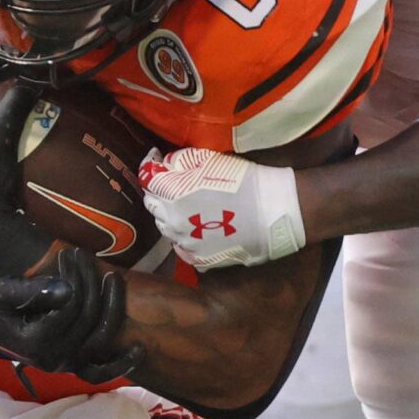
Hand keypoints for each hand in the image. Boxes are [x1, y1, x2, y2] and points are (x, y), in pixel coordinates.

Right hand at [0, 226, 132, 373]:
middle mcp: (49, 358)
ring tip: (114, 278)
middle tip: (82, 255)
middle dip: (90, 285)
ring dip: (112, 309)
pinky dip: (120, 364)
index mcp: (29, 344)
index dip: (72, 283)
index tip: (67, 255)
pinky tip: (139, 350)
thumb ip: (29, 292)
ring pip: (100, 341)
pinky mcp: (73, 361)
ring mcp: (63, 362)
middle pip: (86, 323)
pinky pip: (100, 371)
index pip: (64, 312)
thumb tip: (67, 290)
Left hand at [139, 147, 306, 269]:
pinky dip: (185, 237)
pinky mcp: (199, 259)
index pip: (147, 179)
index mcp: (171, 194)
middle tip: (173, 183)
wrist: (272, 211)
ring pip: (166, 228)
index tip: (157, 160)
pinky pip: (182, 248)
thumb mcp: (206, 158)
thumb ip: (176, 161)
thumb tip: (161, 164)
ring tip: (188, 206)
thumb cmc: (242, 180)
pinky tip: (198, 228)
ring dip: (171, 216)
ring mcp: (185, 243)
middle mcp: (172, 221)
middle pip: (153, 206)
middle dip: (159, 192)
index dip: (151, 166)